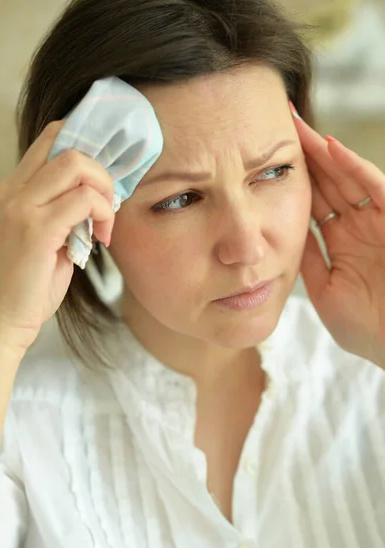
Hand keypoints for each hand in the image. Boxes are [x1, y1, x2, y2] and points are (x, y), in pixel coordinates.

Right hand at [0, 121, 114, 353]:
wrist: (0, 318)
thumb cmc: (26, 285)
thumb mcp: (45, 238)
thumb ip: (64, 213)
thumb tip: (98, 199)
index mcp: (14, 190)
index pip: (51, 141)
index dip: (86, 149)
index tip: (103, 182)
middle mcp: (14, 191)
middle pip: (68, 147)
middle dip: (101, 173)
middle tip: (108, 206)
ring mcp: (22, 208)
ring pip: (77, 166)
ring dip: (104, 192)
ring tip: (105, 224)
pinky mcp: (37, 229)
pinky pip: (84, 201)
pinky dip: (104, 215)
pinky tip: (101, 239)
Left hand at [290, 101, 384, 368]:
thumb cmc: (367, 328)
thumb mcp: (325, 290)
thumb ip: (307, 261)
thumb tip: (279, 237)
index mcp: (341, 241)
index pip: (313, 202)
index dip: (292, 181)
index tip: (265, 161)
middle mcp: (358, 225)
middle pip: (328, 182)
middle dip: (305, 155)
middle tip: (280, 126)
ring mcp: (377, 221)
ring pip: (347, 177)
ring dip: (324, 151)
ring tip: (298, 126)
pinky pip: (375, 188)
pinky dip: (354, 168)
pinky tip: (331, 148)